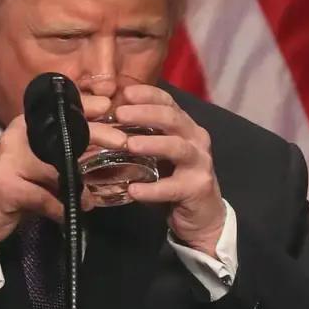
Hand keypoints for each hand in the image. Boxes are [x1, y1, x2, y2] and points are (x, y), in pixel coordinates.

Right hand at [0, 95, 124, 247]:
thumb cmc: (10, 187)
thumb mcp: (35, 164)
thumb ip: (61, 152)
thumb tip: (103, 146)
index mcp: (24, 126)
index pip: (60, 110)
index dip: (88, 106)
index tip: (111, 107)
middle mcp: (16, 136)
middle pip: (64, 133)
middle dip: (98, 135)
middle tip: (123, 143)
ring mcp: (9, 159)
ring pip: (57, 168)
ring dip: (78, 187)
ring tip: (89, 200)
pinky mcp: (6, 186)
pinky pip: (45, 198)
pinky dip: (60, 210)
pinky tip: (66, 216)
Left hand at [112, 85, 225, 256]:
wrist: (202, 216)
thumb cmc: (175, 180)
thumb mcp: (160, 155)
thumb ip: (142, 138)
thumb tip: (106, 125)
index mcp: (185, 127)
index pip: (169, 102)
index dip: (148, 95)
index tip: (125, 92)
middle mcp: (196, 140)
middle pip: (173, 118)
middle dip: (146, 113)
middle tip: (120, 114)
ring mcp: (200, 163)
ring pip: (177, 147)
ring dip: (152, 144)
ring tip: (128, 145)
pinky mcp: (197, 188)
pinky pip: (172, 187)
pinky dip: (152, 189)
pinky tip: (134, 190)